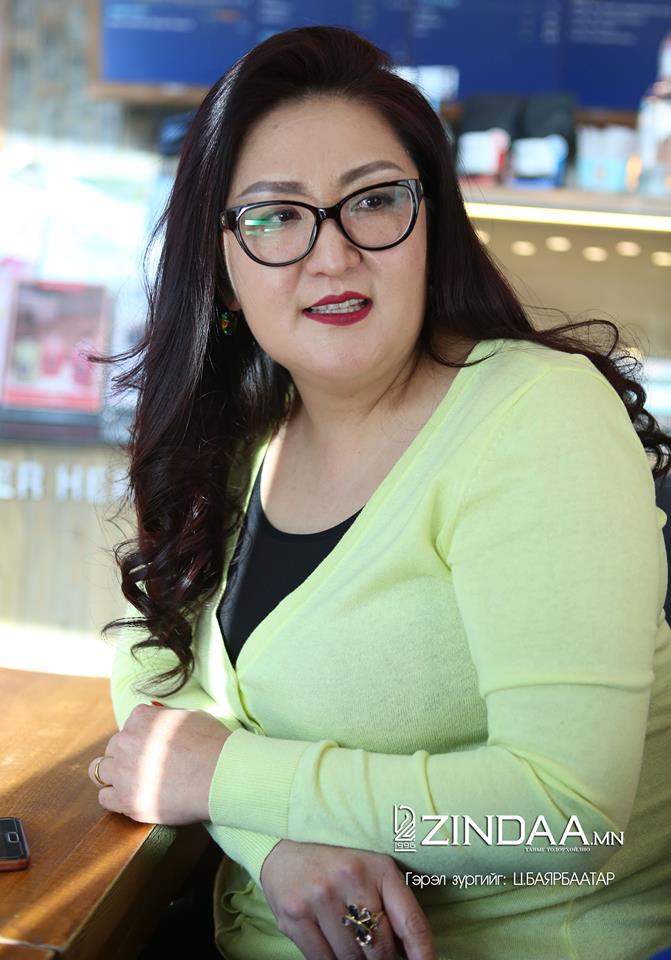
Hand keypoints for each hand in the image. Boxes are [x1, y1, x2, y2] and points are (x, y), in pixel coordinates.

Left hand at [88, 703, 230, 824]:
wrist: (221, 774)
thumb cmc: (213, 743)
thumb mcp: (191, 715)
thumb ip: (167, 715)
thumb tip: (156, 709)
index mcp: (141, 717)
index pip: (130, 724)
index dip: (142, 737)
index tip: (155, 748)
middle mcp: (126, 741)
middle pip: (114, 747)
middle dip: (127, 755)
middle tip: (147, 767)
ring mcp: (123, 771)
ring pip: (100, 771)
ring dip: (114, 775)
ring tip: (133, 782)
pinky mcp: (127, 800)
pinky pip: (104, 798)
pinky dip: (115, 798)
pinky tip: (133, 798)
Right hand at [260, 840, 436, 959]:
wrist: (284, 848)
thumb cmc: (336, 862)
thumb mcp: (370, 869)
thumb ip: (390, 905)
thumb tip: (408, 952)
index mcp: (377, 867)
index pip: (411, 922)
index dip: (423, 953)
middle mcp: (350, 878)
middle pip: (379, 948)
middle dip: (381, 959)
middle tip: (376, 954)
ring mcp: (320, 897)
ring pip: (351, 958)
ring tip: (353, 947)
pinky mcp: (294, 915)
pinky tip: (333, 950)